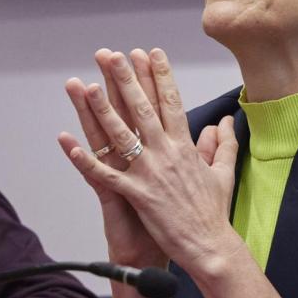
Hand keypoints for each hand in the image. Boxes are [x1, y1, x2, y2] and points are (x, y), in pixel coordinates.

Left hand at [59, 48, 240, 275]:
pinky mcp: (138, 195)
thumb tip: (227, 121)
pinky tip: (70, 144)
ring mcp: (150, 173)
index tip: (150, 52)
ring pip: (121, 135)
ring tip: (86, 86)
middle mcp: (167, 154)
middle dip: (125, 79)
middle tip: (111, 56)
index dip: (160, 75)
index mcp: (185, 146)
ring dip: (102, 110)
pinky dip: (86, 161)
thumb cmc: (214, 212)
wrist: (210, 245)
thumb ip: (224, 144)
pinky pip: (106, 175)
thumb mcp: (223, 172)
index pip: (171, 102)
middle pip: (142, 109)